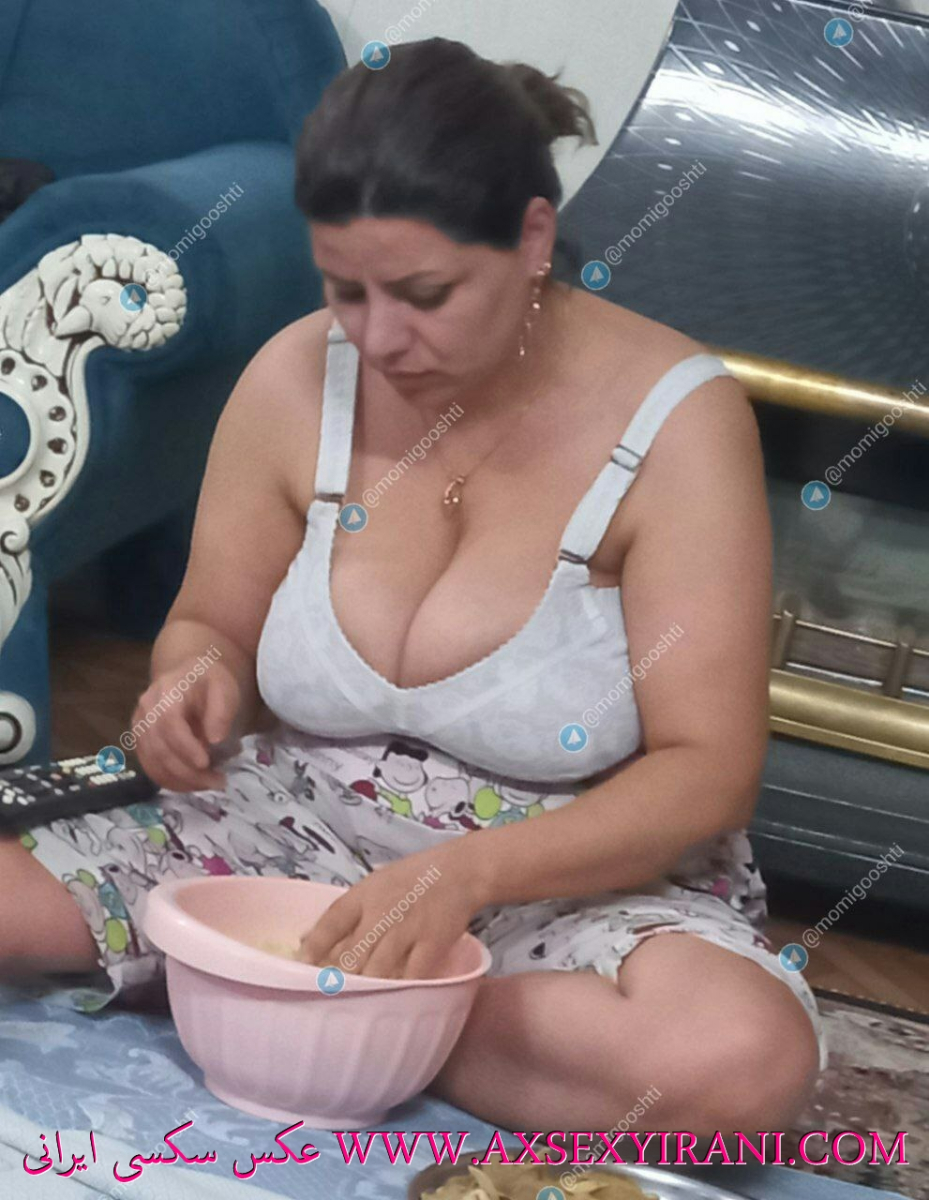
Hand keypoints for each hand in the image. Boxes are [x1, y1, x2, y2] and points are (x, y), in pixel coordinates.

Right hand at [128, 658, 240, 791]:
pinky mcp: (140, 742)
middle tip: (217, 781)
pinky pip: (150, 767)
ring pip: (152, 763)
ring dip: (181, 781)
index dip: (185, 747)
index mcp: (165, 692)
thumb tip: (216, 740)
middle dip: (188, 771)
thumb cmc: (209, 683)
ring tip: (209, 783)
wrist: (188, 678)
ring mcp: (139, 727)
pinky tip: (192, 784)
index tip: (206, 764)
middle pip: (159, 748)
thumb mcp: (224, 688)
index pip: (169, 723)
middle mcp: (145, 710)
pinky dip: (171, 781)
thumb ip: (221, 711)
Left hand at [299, 841, 488, 980]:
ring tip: (354, 1004)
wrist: (461, 871)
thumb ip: (344, 913)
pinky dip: (398, 990)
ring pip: (376, 971)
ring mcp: (408, 930)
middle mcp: (383, 912)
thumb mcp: (374, 884)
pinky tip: (389, 999)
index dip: (313, 947)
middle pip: (351, 954)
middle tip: (326, 995)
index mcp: (365, 894)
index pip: (331, 921)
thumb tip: (304, 942)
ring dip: (364, 989)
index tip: (301, 967)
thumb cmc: (413, 879)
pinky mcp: (432, 945)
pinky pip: (410, 977)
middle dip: (336, 978)